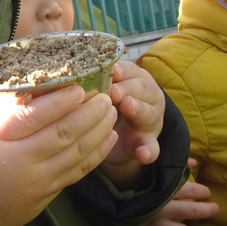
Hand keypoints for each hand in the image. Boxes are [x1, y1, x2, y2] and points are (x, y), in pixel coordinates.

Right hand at [0, 84, 117, 225]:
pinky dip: (96, 153)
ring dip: (98, 130)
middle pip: (61, 133)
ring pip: (75, 152)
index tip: (79, 88)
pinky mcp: (49, 192)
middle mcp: (21, 159)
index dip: (58, 102)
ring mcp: (38, 178)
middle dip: (88, 113)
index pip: (32, 117)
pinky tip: (109, 138)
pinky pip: (78, 170)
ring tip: (111, 112)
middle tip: (105, 96)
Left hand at [100, 62, 164, 186]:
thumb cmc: (110, 105)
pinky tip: (142, 154)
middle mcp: (148, 97)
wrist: (122, 137)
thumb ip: (97, 82)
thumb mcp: (106, 91)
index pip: (132, 71)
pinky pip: (152, 147)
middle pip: (142, 88)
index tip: (112, 72)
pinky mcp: (149, 143)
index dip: (122, 71)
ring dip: (138, 109)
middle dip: (128, 88)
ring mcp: (150, 121)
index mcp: (137, 80)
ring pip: (148, 113)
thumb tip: (74, 73)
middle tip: (114, 91)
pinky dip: (148, 151)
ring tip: (128, 107)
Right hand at [135, 166, 223, 225]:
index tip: (207, 192)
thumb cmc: (133, 181)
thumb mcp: (151, 169)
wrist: (110, 198)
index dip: (201, 192)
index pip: (188, 191)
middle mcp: (163, 210)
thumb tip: (194, 162)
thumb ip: (174, 166)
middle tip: (215, 208)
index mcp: (163, 191)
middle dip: (205, 210)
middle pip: (190, 212)